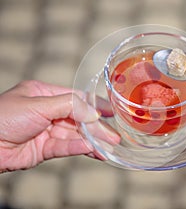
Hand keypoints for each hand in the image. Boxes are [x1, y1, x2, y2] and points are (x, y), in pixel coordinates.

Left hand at [0, 80, 119, 172]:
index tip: (111, 111)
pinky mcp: (43, 149)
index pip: (76, 98)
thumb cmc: (3, 117)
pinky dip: (79, 149)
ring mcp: (46, 131)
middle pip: (78, 119)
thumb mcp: (38, 105)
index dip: (95, 104)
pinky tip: (93, 151)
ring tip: (109, 147)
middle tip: (114, 136)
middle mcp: (47, 112)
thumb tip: (93, 113)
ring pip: (74, 135)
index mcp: (44, 95)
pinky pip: (65, 148)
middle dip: (96, 127)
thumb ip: (69, 106)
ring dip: (92, 141)